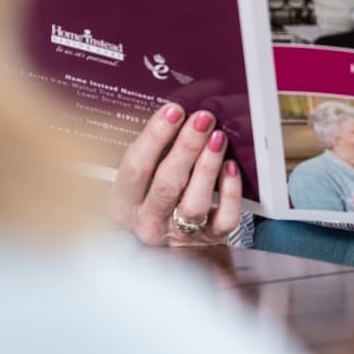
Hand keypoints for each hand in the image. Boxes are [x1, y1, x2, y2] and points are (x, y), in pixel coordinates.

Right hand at [107, 102, 242, 246]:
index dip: (154, 137)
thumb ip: (151, 150)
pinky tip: (231, 167)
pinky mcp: (210, 239)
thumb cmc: (151, 196)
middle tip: (202, 119)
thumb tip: (175, 112)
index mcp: (123, 204)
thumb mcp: (139, 177)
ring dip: (207, 166)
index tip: (173, 111)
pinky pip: (223, 218)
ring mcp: (179, 234)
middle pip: (167, 184)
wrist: (168, 242)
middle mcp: (148, 222)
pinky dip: (230, 191)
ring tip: (218, 137)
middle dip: (187, 146)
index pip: (135, 168)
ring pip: (194, 203)